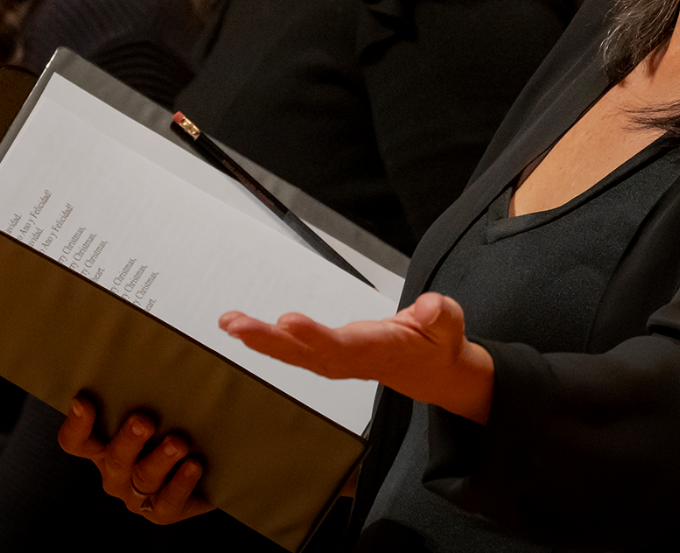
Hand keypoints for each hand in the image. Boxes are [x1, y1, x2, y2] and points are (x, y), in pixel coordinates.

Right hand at [57, 395, 212, 523]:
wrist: (205, 468)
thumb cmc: (170, 428)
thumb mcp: (154, 408)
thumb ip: (144, 390)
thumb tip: (153, 349)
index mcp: (102, 447)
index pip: (75, 441)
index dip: (76, 424)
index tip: (83, 401)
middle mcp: (115, 472)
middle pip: (114, 459)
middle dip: (128, 441)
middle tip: (143, 421)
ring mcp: (137, 494)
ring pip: (143, 479)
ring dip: (160, 460)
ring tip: (178, 443)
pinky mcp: (163, 511)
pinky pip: (167, 503)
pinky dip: (180, 484)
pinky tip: (193, 466)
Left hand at [219, 291, 494, 423]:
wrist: (434, 373)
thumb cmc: (437, 344)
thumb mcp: (450, 325)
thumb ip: (441, 315)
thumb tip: (430, 306)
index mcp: (381, 350)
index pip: (344, 345)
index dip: (315, 336)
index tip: (287, 321)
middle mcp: (352, 359)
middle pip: (307, 353)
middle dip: (270, 340)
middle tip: (237, 326)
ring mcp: (339, 360)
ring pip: (295, 355)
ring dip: (260, 341)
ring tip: (229, 324)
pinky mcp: (331, 357)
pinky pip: (294, 352)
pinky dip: (267, 342)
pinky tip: (241, 331)